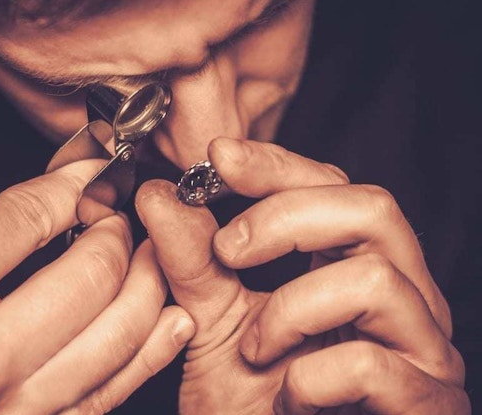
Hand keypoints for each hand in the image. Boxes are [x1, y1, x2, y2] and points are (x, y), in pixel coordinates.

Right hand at [0, 160, 194, 414]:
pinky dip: (153, 347)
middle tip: (117, 219)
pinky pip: (114, 388)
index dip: (77, 184)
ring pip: (121, 332)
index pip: (36, 215)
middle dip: (118, 234)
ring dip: (149, 283)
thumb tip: (69, 187)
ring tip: (149, 257)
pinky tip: (170, 318)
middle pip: (95, 274)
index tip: (96, 174)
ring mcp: (11, 408)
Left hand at [135, 138, 469, 413]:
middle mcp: (403, 295)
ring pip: (377, 281)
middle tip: (228, 248)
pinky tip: (287, 395)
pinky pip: (369, 363)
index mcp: (356, 264)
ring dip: (292, 308)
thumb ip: (194, 260)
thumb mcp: (214, 322)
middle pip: (371, 209)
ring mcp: (422, 348)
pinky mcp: (425, 402)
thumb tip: (160, 195)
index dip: (277, 164)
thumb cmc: (256, 401)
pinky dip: (310, 375)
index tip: (219, 155)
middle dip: (287, 218)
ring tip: (253, 346)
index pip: (332, 187)